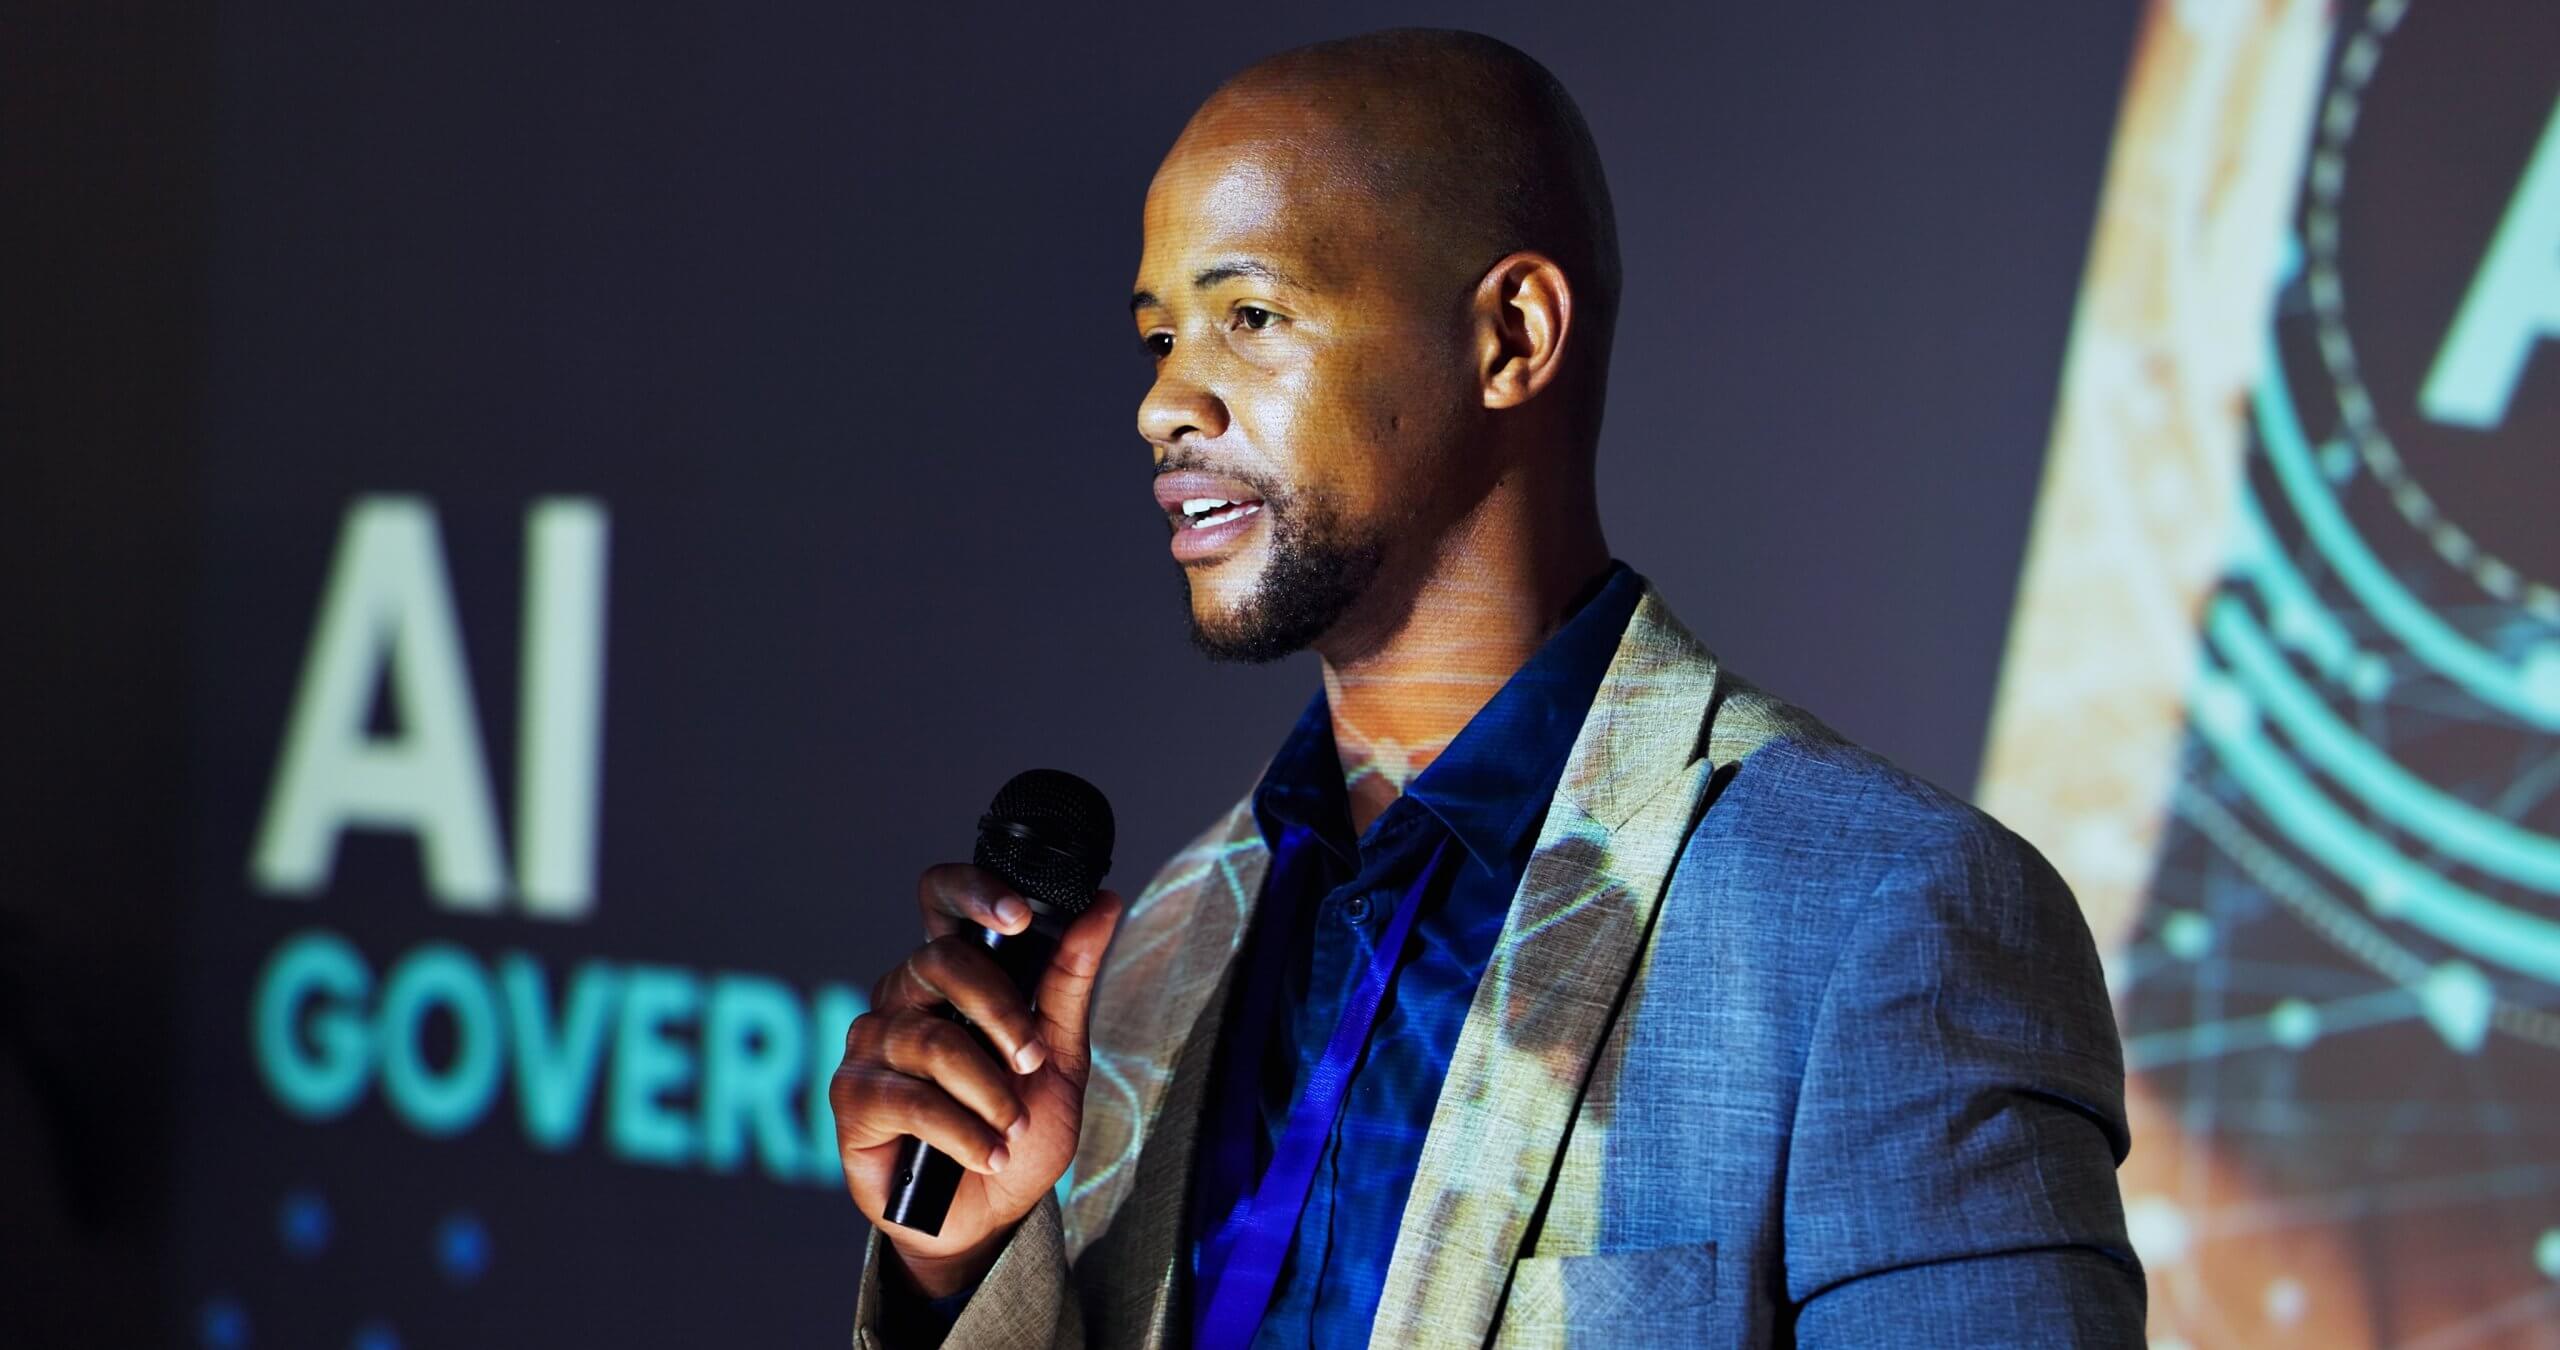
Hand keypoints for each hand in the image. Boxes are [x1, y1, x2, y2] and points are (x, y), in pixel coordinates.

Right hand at [830, 864, 1124, 1296]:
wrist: (989, 1215)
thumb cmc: (1017, 1126)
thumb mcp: (1059, 1054)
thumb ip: (1071, 979)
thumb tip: (1105, 903)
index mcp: (952, 974)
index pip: (941, 898)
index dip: (972, 892)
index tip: (1019, 917)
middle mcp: (904, 996)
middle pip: (937, 959)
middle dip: (1000, 1010)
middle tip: (1033, 1060)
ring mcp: (872, 1043)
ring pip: (930, 1038)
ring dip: (988, 1090)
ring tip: (1014, 1126)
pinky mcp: (853, 1096)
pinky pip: (909, 1098)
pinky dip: (962, 1131)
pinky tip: (988, 1154)